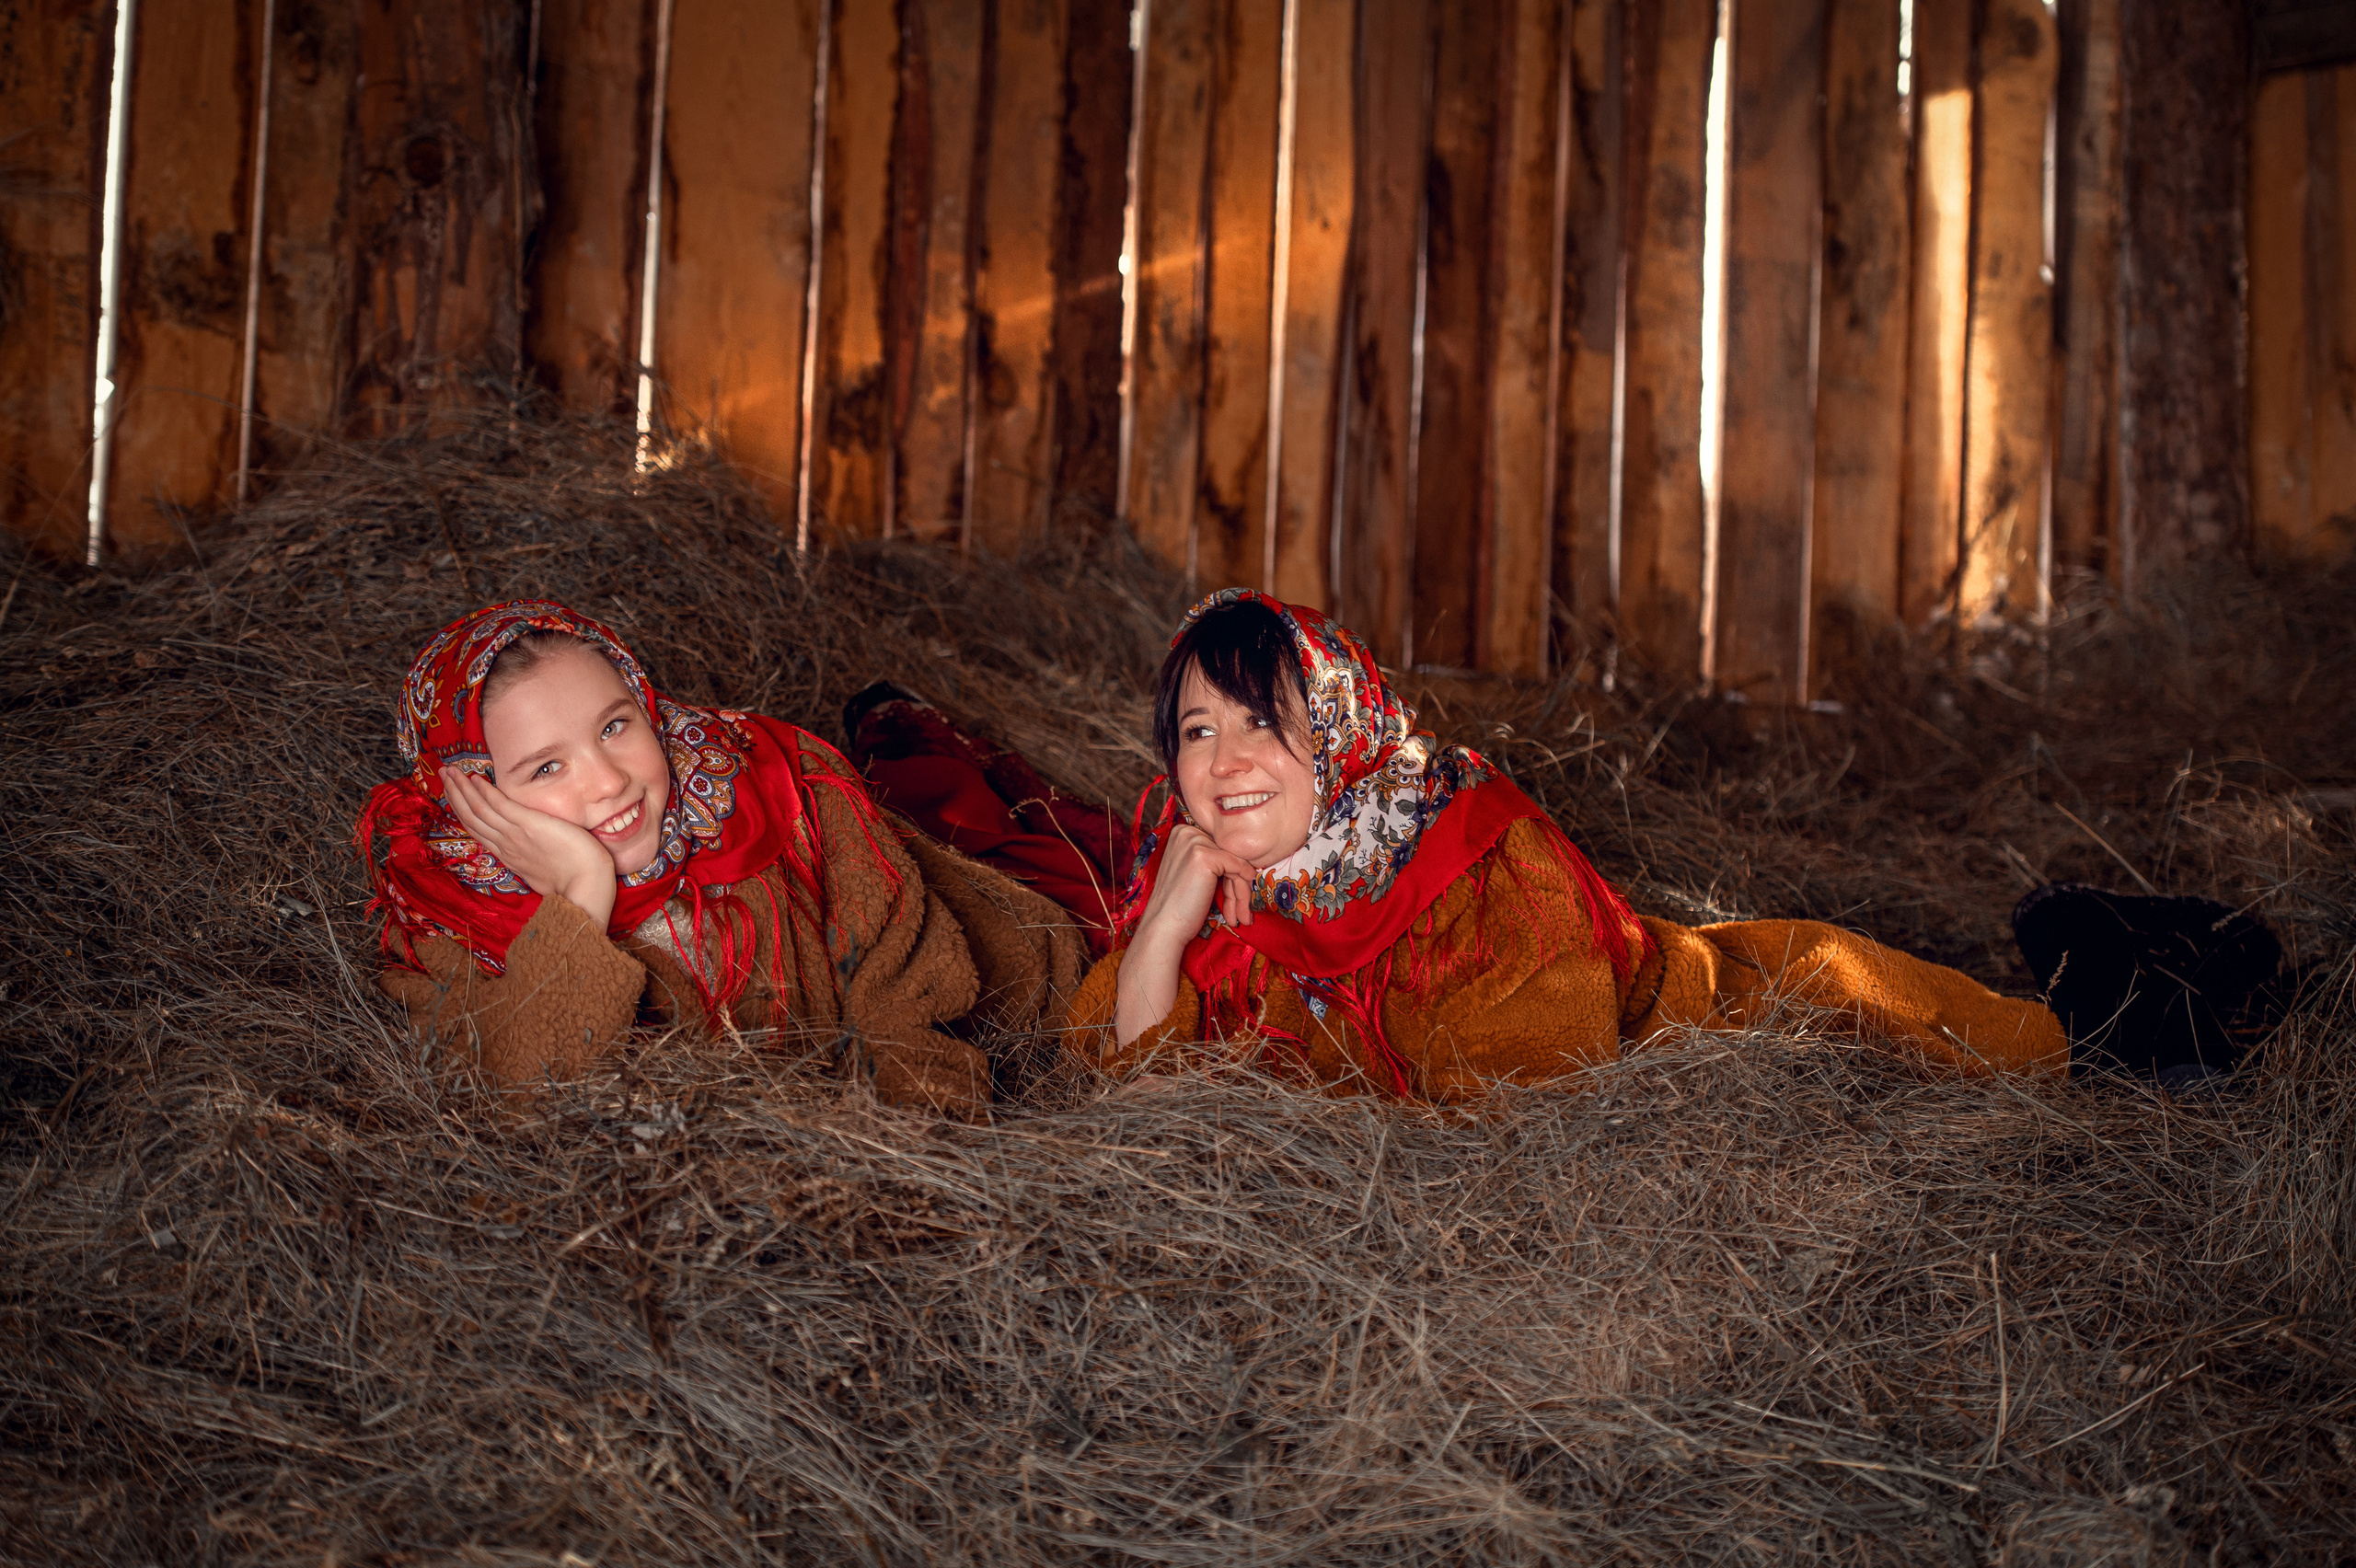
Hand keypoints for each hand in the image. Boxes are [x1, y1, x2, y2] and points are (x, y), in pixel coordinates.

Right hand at [440, 766, 619, 928]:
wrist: (586, 885)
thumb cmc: (573, 879)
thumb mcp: (542, 871)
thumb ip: (531, 859)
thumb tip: (533, 854)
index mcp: (508, 855)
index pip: (478, 830)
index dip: (462, 811)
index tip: (453, 795)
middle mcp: (505, 845)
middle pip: (471, 818)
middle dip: (454, 795)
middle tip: (443, 775)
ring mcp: (515, 835)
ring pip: (479, 810)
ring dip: (462, 789)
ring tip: (449, 771)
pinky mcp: (528, 824)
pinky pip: (500, 805)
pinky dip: (485, 792)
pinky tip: (475, 779)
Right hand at [1114, 825, 1256, 1047]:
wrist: (1161, 943)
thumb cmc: (1177, 924)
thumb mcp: (1196, 890)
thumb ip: (1210, 870)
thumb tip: (1243, 862)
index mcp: (1179, 839)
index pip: (1223, 848)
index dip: (1232, 879)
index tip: (1232, 909)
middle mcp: (1183, 834)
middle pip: (1232, 853)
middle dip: (1240, 886)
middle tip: (1236, 917)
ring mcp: (1192, 843)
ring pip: (1239, 861)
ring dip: (1242, 893)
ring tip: (1235, 919)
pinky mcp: (1204, 856)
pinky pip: (1241, 867)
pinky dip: (1242, 894)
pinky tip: (1233, 918)